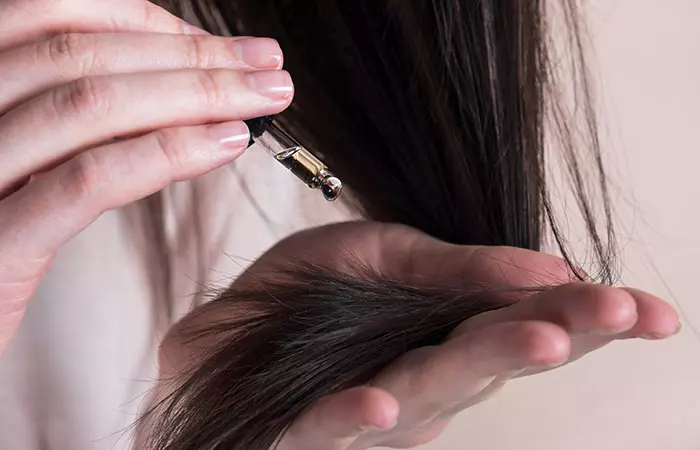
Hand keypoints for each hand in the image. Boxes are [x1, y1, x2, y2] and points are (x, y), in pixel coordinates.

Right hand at [0, 0, 292, 354]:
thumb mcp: (28, 163)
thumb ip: (80, 123)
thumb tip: (178, 94)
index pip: (58, 19)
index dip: (149, 23)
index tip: (220, 46)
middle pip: (85, 55)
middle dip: (192, 57)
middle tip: (267, 66)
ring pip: (90, 105)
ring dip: (195, 95)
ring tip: (263, 99)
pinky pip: (88, 179)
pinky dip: (166, 152)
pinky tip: (224, 144)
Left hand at [163, 222, 679, 449]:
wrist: (220, 338)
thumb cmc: (306, 299)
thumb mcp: (377, 253)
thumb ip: (450, 265)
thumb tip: (543, 263)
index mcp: (445, 330)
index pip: (524, 318)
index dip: (586, 314)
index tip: (650, 309)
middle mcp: (423, 377)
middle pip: (495, 356)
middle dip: (557, 330)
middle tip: (614, 313)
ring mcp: (372, 408)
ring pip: (431, 391)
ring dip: (484, 364)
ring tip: (537, 336)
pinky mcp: (309, 429)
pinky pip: (330, 427)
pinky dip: (357, 415)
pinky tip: (382, 401)